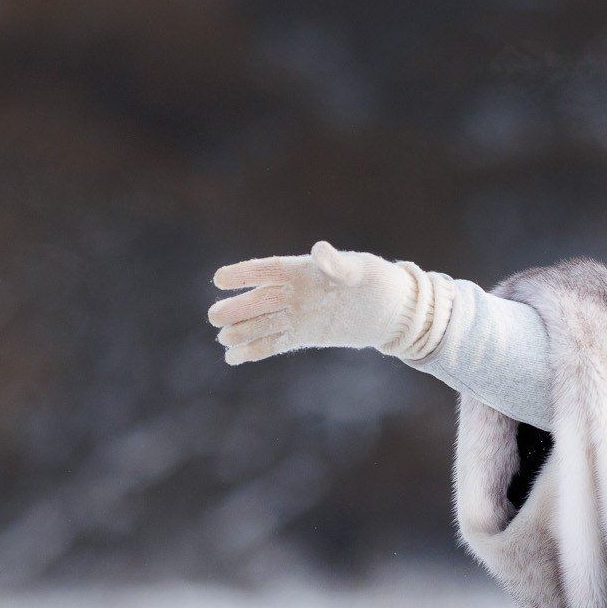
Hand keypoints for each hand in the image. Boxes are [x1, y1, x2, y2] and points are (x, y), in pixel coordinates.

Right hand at [209, 242, 427, 364]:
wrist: (391, 310)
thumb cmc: (377, 281)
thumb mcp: (360, 270)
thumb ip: (337, 264)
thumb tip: (320, 250)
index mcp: (304, 270)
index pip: (268, 270)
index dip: (244, 274)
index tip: (220, 279)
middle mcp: (296, 293)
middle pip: (260, 300)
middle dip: (237, 308)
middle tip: (214, 317)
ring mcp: (298, 315)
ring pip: (264, 323)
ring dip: (242, 331)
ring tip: (222, 339)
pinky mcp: (304, 335)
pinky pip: (275, 343)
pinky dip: (255, 350)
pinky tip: (234, 358)